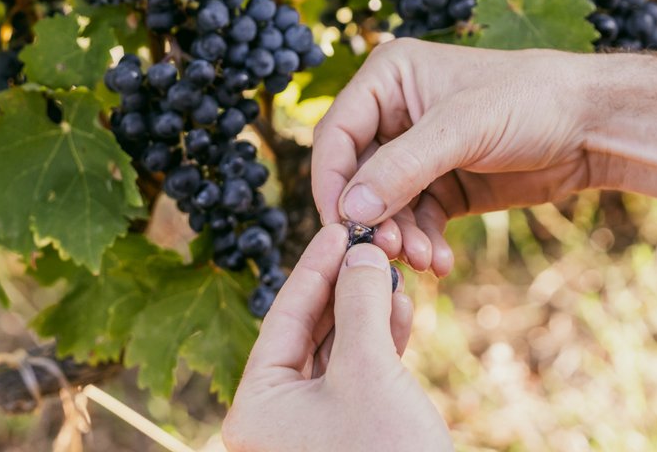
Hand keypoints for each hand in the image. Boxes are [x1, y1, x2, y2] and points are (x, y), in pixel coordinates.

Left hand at [223, 224, 451, 451]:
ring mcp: (310, 427)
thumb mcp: (368, 369)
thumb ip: (359, 302)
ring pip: (336, 348)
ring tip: (391, 272)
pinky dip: (378, 340)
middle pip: (308, 329)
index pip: (284, 316)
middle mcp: (275, 417)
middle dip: (345, 284)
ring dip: (365, 308)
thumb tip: (361, 249)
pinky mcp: (346, 432)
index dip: (315, 265)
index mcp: (256, 405)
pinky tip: (400, 308)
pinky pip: (356, 373)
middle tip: (371, 241)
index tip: (341, 225)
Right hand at [312, 39, 606, 275]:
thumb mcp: (463, 129)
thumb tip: (349, 211)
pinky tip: (441, 263)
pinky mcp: (443, 186)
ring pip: (386, 206)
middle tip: (389, 251)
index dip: (332, 182)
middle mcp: (395, 113)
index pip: (336, 134)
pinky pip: (417, 222)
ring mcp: (418, 153)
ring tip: (424, 260)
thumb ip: (403, 168)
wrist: (593, 127)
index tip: (341, 226)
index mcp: (388, 78)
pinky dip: (424, 244)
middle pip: (357, 176)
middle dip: (373, 217)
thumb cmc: (532, 100)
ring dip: (400, 237)